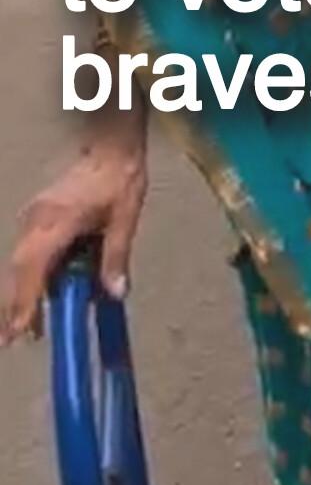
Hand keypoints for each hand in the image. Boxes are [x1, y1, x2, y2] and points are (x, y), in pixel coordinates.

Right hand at [0, 147, 146, 346]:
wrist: (111, 145)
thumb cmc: (120, 178)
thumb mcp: (125, 218)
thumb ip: (116, 256)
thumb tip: (116, 293)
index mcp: (57, 220)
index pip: (34, 267)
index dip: (25, 300)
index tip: (19, 330)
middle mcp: (38, 219)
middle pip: (19, 268)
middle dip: (14, 305)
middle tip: (9, 340)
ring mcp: (34, 215)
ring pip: (19, 260)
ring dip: (19, 291)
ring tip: (21, 326)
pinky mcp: (38, 213)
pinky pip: (27, 249)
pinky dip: (28, 274)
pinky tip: (37, 291)